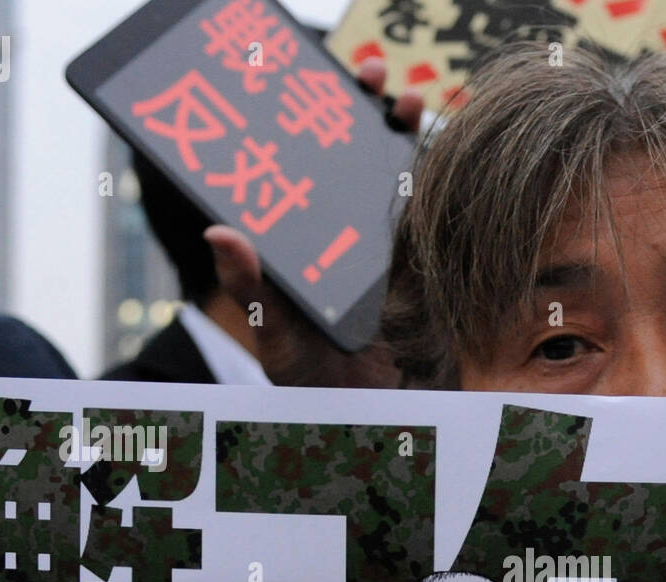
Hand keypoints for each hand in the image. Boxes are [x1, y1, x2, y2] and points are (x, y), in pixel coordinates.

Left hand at [203, 59, 423, 387]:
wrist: (373, 424)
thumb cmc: (312, 384)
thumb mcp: (277, 338)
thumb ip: (256, 290)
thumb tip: (219, 231)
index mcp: (298, 242)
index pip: (293, 170)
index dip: (299, 123)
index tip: (301, 84)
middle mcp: (338, 235)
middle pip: (347, 157)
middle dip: (360, 109)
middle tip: (370, 72)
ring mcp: (382, 248)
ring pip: (391, 174)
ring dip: (400, 132)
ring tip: (406, 99)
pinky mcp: (422, 268)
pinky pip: (431, 215)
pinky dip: (441, 178)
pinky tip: (446, 146)